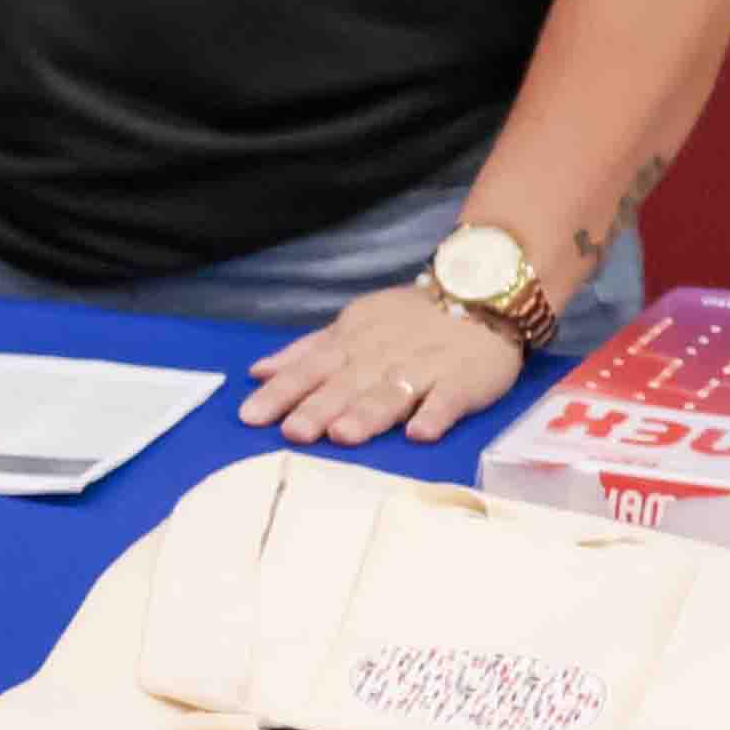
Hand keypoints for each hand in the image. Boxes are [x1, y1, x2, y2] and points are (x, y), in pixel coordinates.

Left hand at [237, 283, 525, 447]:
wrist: (478, 294)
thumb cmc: (407, 319)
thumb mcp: (350, 326)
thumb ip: (306, 351)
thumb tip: (258, 371)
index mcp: (351, 343)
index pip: (309, 368)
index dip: (281, 391)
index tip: (250, 416)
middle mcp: (381, 356)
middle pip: (345, 384)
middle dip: (318, 407)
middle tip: (292, 433)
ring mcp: (423, 368)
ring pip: (391, 392)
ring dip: (368, 413)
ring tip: (344, 435)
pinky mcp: (462, 380)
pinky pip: (448, 399)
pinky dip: (434, 414)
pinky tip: (420, 433)